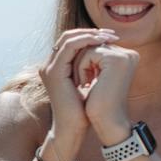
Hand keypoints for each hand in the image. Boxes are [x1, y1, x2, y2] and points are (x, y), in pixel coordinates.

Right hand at [34, 28, 115, 148]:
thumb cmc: (84, 111)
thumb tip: (108, 54)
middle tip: (111, 34)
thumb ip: (92, 68)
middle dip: (91, 32)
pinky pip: (69, 47)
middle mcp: (49, 65)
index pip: (71, 41)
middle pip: (68, 36)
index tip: (110, 38)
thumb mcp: (90, 84)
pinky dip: (86, 42)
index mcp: (56, 67)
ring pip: (68, 38)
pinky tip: (101, 44)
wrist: (73, 128)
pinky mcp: (53, 72)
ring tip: (108, 37)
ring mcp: (49, 67)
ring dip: (90, 35)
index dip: (90, 35)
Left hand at [78, 43, 138, 141]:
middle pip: (92, 45)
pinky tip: (85, 85)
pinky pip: (88, 53)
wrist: (107, 122)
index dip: (85, 62)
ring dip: (79, 66)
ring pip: (88, 48)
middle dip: (81, 62)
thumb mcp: (97, 77)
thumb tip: (79, 42)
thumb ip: (95, 59)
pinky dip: (81, 68)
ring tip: (83, 85)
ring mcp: (124, 55)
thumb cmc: (99, 104)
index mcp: (127, 58)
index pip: (97, 47)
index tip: (85, 82)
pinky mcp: (116, 59)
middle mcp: (129, 54)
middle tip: (81, 83)